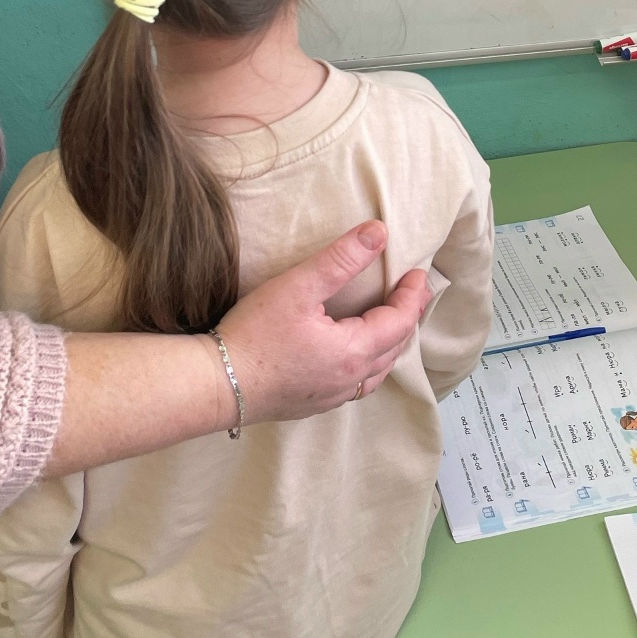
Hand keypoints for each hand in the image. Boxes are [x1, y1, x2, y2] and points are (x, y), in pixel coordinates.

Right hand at [218, 222, 430, 424]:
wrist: (216, 385)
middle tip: (415, 295)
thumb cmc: (255, 334)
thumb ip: (341, 259)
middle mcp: (350, 380)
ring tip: (394, 324)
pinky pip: (357, 385)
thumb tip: (379, 233)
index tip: (420, 274)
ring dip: (391, 345)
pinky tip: (357, 358)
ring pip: (377, 372)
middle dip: (408, 318)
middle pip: (394, 348)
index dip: (412, 296)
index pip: (399, 321)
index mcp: (354, 351)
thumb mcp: (298, 287)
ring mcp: (332, 397)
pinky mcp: (313, 404)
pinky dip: (370, 365)